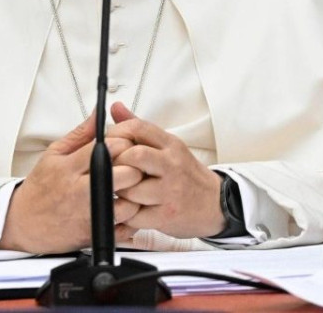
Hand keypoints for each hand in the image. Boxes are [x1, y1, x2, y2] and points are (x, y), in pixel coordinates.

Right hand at [0, 114, 139, 253]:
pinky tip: (126, 208)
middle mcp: (81, 192)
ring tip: (129, 188)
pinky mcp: (95, 235)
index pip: (110, 148)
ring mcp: (89, 215)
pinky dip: (133, 218)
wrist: (24, 224)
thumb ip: (81, 134)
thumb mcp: (54, 154)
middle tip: (132, 165)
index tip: (124, 144)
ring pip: (130, 203)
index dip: (124, 142)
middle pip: (126, 174)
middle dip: (135, 166)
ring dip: (136, 194)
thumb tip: (99, 115)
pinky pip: (127, 227)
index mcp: (70, 168)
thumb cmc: (41, 189)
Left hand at [108, 102, 226, 238]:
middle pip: (134, 156)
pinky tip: (128, 209)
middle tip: (109, 170)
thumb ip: (139, 128)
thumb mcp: (167, 146)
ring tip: (119, 191)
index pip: (137, 128)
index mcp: (170, 144)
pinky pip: (135, 216)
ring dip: (119, 192)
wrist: (215, 202)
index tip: (107, 144)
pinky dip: (125, 214)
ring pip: (131, 189)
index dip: (115, 134)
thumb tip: (115, 107)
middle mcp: (172, 165)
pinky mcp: (166, 215)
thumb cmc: (185, 175)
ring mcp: (170, 191)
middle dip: (115, 164)